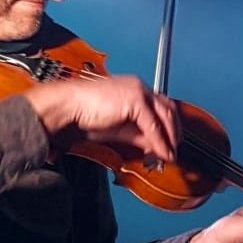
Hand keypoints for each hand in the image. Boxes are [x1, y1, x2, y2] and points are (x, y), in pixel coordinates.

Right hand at [23, 74, 179, 162]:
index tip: (171, 143)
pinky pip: (152, 125)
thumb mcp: (120, 128)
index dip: (168, 126)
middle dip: (174, 132)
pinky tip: (160, 153)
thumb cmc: (86, 115)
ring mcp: (138, 91)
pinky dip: (158, 141)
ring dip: (169, 138)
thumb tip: (155, 146)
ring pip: (164, 116)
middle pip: (168, 109)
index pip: (160, 106)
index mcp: (135, 88)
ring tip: (169, 155)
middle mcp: (139, 87)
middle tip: (174, 150)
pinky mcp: (135, 100)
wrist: (68, 108)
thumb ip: (139, 134)